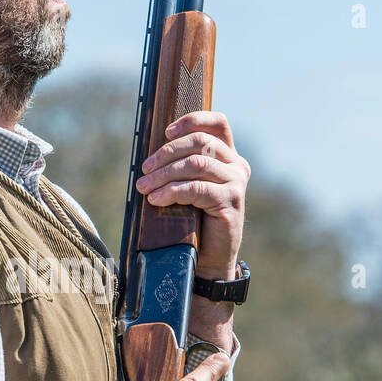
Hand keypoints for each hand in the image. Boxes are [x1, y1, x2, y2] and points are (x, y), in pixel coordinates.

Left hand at [135, 111, 249, 279]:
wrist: (207, 260)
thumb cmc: (193, 222)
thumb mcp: (187, 187)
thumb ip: (179, 166)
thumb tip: (150, 156)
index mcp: (228, 156)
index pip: (218, 123)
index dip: (192, 120)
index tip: (167, 131)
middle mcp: (237, 166)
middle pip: (201, 142)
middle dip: (167, 153)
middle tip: (145, 170)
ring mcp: (236, 183)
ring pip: (196, 164)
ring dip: (165, 174)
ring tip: (145, 187)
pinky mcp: (230, 201)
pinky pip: (197, 188)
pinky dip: (173, 191)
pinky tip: (157, 199)